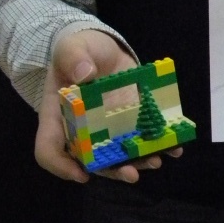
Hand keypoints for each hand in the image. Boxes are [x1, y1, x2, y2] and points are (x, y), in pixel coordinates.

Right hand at [35, 28, 181, 184]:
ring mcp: (108, 128)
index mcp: (58, 117)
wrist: (101, 49)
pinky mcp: (130, 119)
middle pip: (92, 160)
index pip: (49, 148)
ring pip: (119, 154)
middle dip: (112, 170)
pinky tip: (174, 145)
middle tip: (132, 175)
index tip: (82, 174)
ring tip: (157, 160)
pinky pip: (142, 136)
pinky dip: (158, 143)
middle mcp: (83, 130)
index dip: (62, 166)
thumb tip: (85, 74)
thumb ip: (73, 58)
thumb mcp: (71, 48)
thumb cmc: (78, 51)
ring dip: (138, 161)